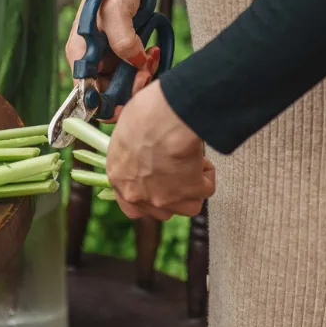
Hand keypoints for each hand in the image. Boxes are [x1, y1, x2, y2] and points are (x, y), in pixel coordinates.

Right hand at [65, 0, 156, 120]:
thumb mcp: (117, 10)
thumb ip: (123, 40)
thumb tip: (135, 64)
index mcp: (80, 54)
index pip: (87, 95)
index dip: (108, 105)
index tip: (129, 101)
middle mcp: (90, 60)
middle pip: (107, 94)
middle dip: (130, 89)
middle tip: (147, 73)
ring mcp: (106, 57)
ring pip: (123, 84)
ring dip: (141, 76)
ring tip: (152, 58)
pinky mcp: (120, 52)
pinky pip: (133, 71)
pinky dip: (145, 67)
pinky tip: (153, 52)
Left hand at [106, 81, 215, 220]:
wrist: (164, 118)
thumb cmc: (143, 115)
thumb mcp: (125, 130)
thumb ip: (131, 147)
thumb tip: (136, 137)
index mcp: (118, 177)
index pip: (130, 206)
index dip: (148, 198)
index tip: (159, 186)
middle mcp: (137, 194)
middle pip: (162, 211)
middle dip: (173, 195)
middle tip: (179, 171)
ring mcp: (163, 198)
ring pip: (188, 206)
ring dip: (194, 188)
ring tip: (193, 164)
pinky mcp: (189, 192)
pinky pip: (206, 189)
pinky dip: (207, 175)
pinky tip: (200, 157)